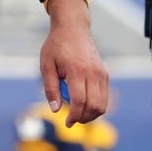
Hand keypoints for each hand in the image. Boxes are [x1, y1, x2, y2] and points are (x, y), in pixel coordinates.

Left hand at [40, 0, 109, 126]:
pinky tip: (84, 104)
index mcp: (77, 70)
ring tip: (77, 113)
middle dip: (83, 118)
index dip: (74, 115)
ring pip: (103, 104)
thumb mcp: (46, 65)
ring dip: (91, 114)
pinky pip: (104, 96)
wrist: (72, 28)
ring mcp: (102, 73)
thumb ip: (50, 88)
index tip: (67, 123)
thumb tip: (55, 109)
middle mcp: (93, 73)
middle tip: (72, 120)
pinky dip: (96, 105)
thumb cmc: (56, 45)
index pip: (80, 101)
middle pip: (94, 106)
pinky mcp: (105, 73)